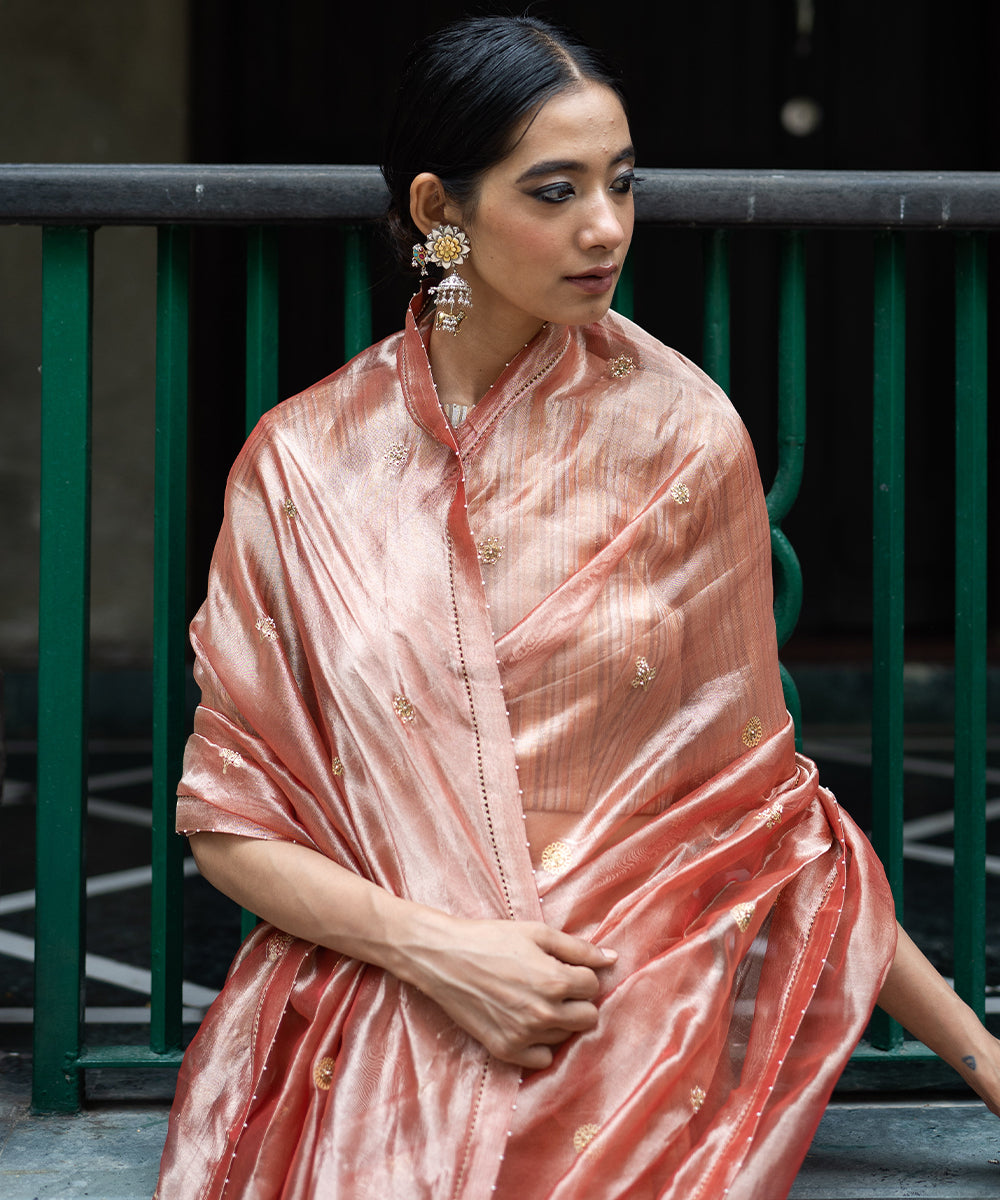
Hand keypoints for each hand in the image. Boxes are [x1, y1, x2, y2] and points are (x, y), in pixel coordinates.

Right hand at [397, 913, 616, 1069]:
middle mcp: (544, 1013)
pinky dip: (540, 1044)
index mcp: (555, 981)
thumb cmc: (491, 939)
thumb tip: (613, 960)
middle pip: (588, 1017)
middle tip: (554, 985)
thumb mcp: (536, 933)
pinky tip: (526, 1022)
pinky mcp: (506, 1050)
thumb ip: (578, 949)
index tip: (562, 967)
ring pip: (566, 1037)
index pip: (594, 986)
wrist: (444, 958)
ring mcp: (524, 1035)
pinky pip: (543, 1060)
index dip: (581, 974)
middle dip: (578, 1000)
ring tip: (534, 999)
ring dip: (559, 1020)